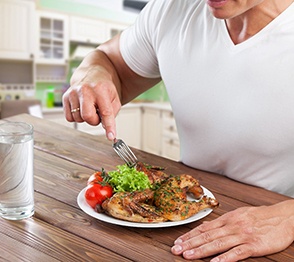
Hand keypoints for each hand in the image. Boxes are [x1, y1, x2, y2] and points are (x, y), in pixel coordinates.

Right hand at [63, 57, 121, 140]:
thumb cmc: (104, 88)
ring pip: (78, 119)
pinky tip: (82, 108)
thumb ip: (112, 114)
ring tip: (90, 108)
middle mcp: (85, 90)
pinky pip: (69, 117)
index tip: (111, 136)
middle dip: (94, 121)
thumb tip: (106, 129)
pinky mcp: (65, 97)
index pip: (105, 111)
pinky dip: (77, 117)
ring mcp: (73, 93)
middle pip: (88, 116)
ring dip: (86, 118)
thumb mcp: (114, 98)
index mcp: (100, 89)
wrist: (92, 73)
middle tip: (98, 114)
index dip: (109, 126)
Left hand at [171, 200, 293, 260]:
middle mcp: (232, 226)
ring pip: (218, 244)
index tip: (178, 241)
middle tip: (176, 250)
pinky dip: (225, 258)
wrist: (283, 216)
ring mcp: (242, 235)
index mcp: (228, 218)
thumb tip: (206, 226)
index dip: (189, 235)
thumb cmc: (260, 216)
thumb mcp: (238, 214)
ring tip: (188, 256)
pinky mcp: (254, 245)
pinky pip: (237, 253)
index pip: (204, 228)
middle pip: (207, 236)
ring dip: (201, 250)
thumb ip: (222, 222)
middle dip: (190, 243)